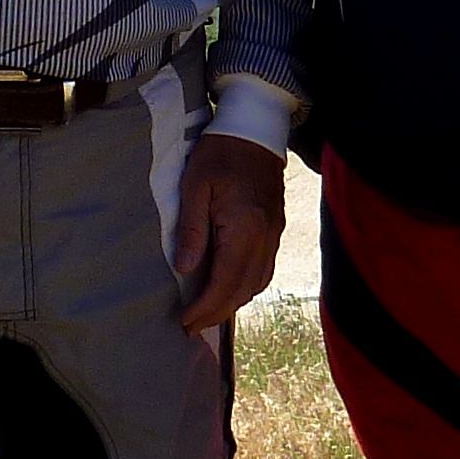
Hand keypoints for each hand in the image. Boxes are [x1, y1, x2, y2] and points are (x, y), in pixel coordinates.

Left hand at [169, 134, 286, 334]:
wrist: (255, 131)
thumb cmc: (219, 153)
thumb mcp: (194, 185)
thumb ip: (191, 228)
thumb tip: (183, 269)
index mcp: (244, 228)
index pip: (225, 282)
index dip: (205, 308)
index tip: (184, 322)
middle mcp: (265, 238)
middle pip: (242, 290)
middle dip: (216, 313)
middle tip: (190, 327)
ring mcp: (274, 235)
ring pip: (256, 283)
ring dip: (231, 303)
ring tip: (205, 314)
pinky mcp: (275, 230)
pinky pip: (264, 270)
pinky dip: (245, 287)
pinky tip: (228, 289)